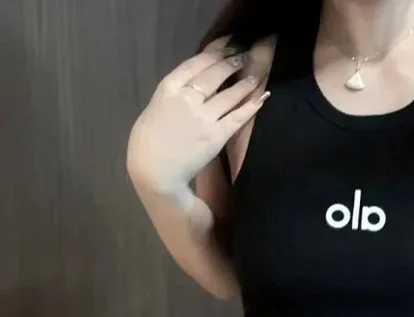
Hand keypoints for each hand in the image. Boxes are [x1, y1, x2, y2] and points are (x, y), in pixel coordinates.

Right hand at [127, 39, 268, 194]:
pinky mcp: (217, 136)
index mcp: (169, 87)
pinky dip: (251, 106)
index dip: (215, 53)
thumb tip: (192, 87)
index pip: (196, 63)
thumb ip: (174, 95)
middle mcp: (188, 97)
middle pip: (215, 74)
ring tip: (256, 74)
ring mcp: (204, 116)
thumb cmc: (148, 142)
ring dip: (246, 82)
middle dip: (232, 62)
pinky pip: (238, 117)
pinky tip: (262, 96)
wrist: (154, 170)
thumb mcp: (156, 107)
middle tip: (243, 56)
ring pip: (230, 94)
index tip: (226, 46)